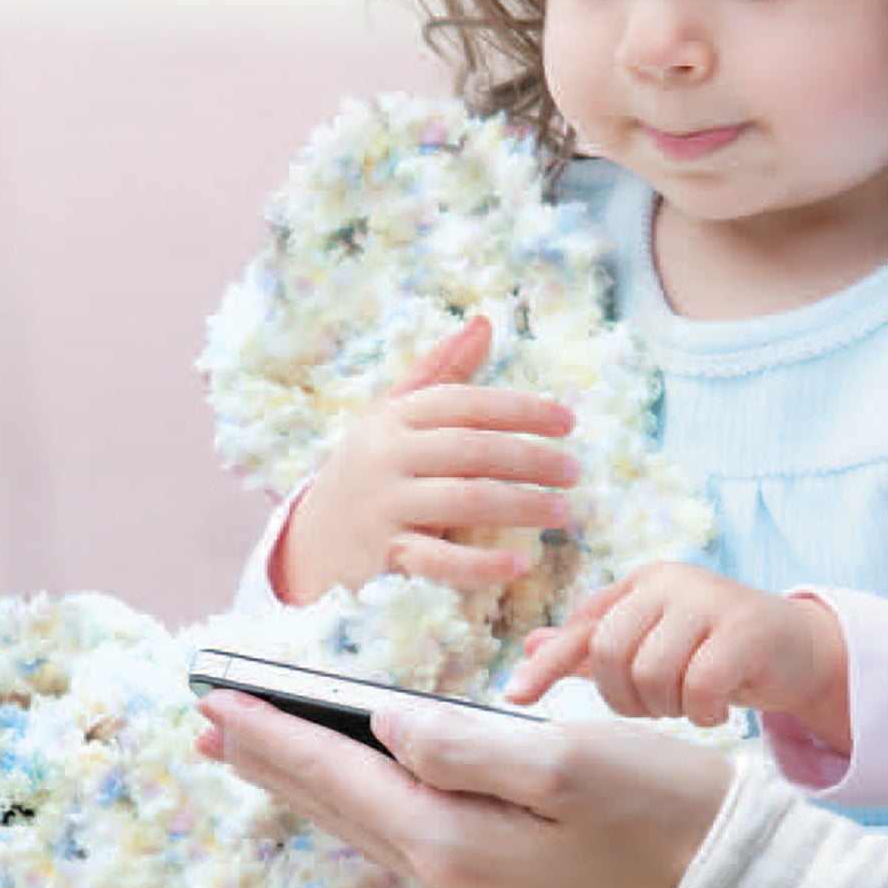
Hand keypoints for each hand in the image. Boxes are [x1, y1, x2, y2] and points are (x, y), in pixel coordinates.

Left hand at [194, 689, 732, 887]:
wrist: (734, 887)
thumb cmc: (666, 809)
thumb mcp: (569, 760)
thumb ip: (464, 745)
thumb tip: (385, 726)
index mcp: (455, 841)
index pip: (340, 776)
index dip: (275, 734)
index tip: (216, 700)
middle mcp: (449, 877)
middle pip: (337, 807)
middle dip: (270, 759)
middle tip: (205, 722)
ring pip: (363, 825)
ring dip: (305, 783)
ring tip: (250, 749)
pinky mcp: (499, 886)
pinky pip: (399, 835)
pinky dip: (356, 801)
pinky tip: (345, 788)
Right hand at [274, 313, 579, 604]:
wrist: (313, 540)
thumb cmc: (369, 471)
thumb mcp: (393, 417)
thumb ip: (439, 372)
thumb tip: (485, 322)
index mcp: (394, 417)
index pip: (464, 404)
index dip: (520, 410)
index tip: (568, 422)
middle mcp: (386, 456)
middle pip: (471, 450)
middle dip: (530, 459)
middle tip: (574, 472)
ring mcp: (384, 506)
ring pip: (464, 500)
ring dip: (520, 505)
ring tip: (561, 511)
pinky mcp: (384, 555)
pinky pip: (438, 559)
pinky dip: (480, 564)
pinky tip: (520, 565)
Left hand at [510, 563, 849, 749]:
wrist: (799, 651)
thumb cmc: (715, 651)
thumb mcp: (651, 646)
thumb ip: (596, 647)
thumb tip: (531, 645)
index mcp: (641, 585)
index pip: (582, 626)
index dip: (548, 664)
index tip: (515, 696)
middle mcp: (671, 583)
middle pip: (611, 653)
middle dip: (626, 698)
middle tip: (657, 706)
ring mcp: (709, 601)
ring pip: (653, 673)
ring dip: (667, 706)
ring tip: (690, 703)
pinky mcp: (746, 629)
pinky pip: (699, 686)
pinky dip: (703, 712)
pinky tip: (718, 710)